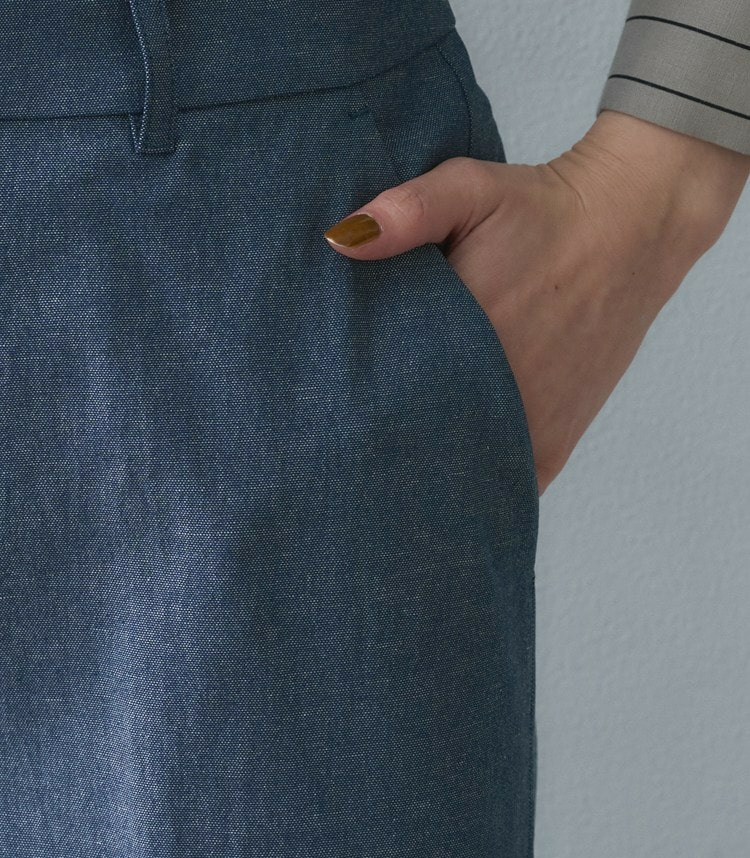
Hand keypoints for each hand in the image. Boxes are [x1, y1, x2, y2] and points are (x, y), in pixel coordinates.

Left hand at [323, 110, 749, 495]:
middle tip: (356, 445)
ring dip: (434, 470)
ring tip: (399, 466)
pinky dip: (480, 481)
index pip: (389, 402)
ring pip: (463, 473)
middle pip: (422, 446)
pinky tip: (452, 473)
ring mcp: (533, 425)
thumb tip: (339, 240)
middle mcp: (500, 395)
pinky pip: (507, 481)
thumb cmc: (543, 209)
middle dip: (389, 447)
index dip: (359, 414)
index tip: (334, 416)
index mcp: (466, 341)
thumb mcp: (470, 189)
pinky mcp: (558, 439)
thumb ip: (407, 213)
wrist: (632, 226)